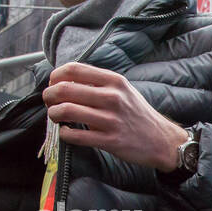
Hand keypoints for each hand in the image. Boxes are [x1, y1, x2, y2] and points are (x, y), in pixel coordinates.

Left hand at [42, 62, 188, 171]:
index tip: (53, 83)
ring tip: (55, 116)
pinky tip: (66, 132)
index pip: (73, 69)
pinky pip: (76, 136)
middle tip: (49, 102)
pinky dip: (65, 133)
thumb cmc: (139, 115)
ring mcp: (111, 120)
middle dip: (49, 96)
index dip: (56, 76)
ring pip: (67, 111)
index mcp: (114, 81)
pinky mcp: (110, 141)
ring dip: (54, 114)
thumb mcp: (124, 90)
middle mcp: (113, 98)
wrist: (162, 141)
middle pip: (65, 89)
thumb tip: (66, 81)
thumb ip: (99, 83)